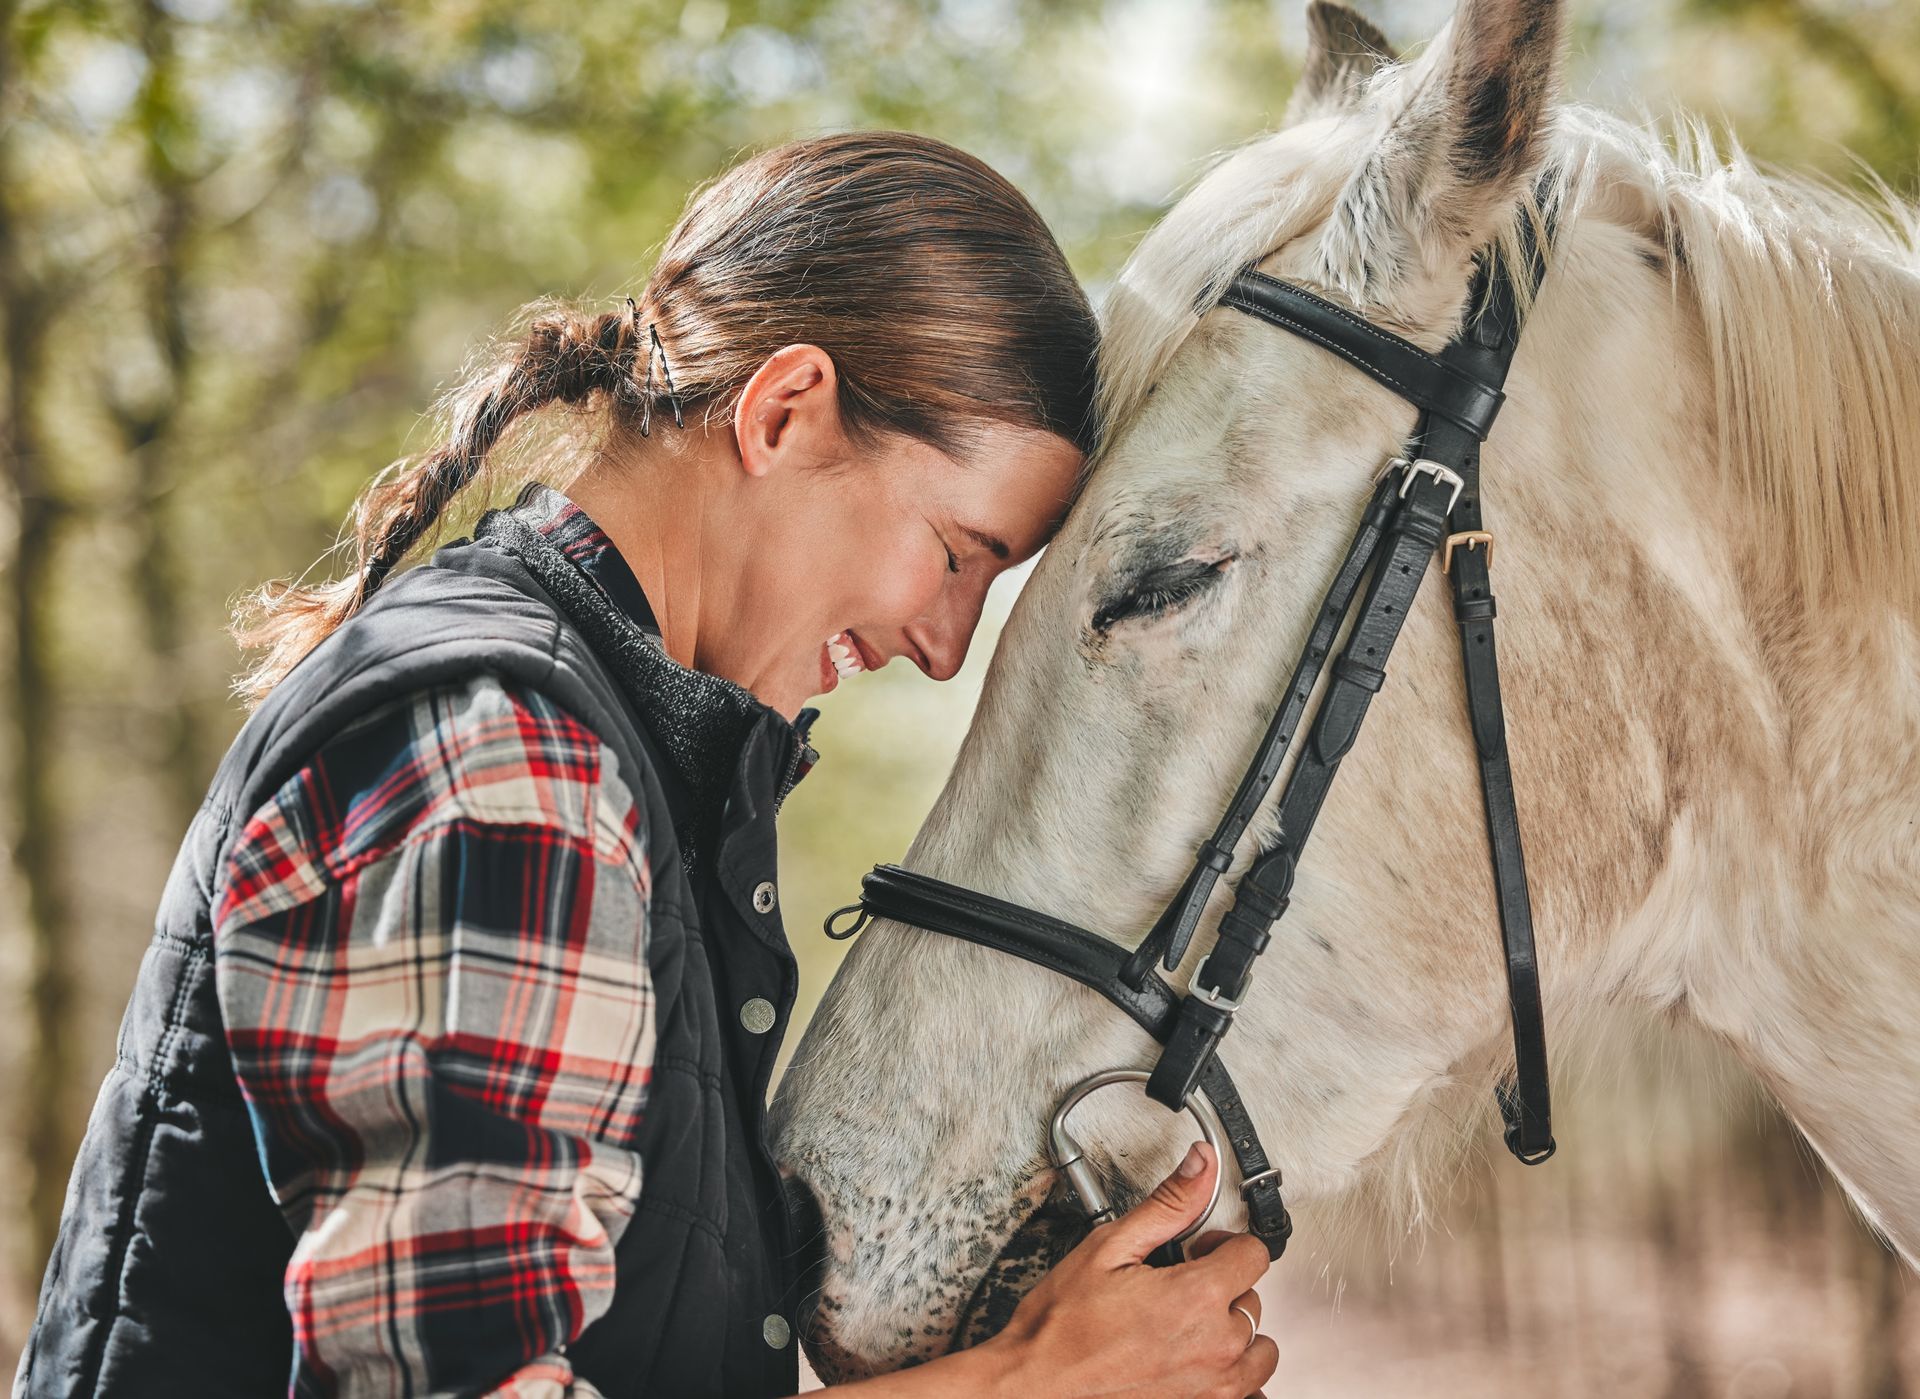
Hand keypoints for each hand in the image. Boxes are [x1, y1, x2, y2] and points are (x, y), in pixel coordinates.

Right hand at [976, 1141, 1276, 1397]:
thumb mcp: (1110, 1247)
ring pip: (1257, 1348)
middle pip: (1253, 1299)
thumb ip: (1168, 1205)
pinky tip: (1198, 1363)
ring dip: (1232, 1333)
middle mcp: (1216, 1346)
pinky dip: (1231, 1377)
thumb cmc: (1063, 1325)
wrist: (1037, 1383)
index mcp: (1197, 1297)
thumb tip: (1201, 1165)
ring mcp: (1214, 1387)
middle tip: (1178, 1287)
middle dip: (1221, 1287)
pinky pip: (1249, 1392)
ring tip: (1189, 1326)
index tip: (1200, 1251)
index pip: (1254, 1254)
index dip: (1223, 1244)